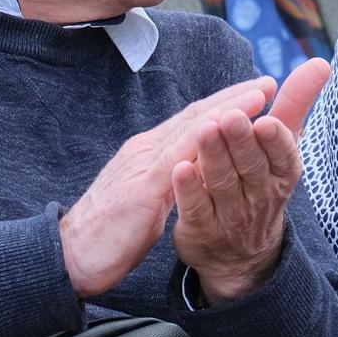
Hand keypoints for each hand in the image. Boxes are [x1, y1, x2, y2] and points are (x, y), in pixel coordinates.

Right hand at [59, 77, 275, 297]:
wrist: (69, 255)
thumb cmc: (106, 232)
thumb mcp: (143, 200)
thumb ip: (162, 182)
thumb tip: (183, 173)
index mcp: (148, 154)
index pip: (191, 122)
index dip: (224, 105)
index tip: (255, 93)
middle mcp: (146, 151)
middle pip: (196, 116)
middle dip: (234, 97)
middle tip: (268, 81)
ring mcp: (143, 165)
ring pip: (191, 129)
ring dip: (227, 109)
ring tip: (259, 93)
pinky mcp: (142, 188)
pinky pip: (176, 159)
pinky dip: (202, 141)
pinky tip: (223, 129)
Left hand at [172, 58, 330, 303]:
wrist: (240, 254)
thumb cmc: (260, 182)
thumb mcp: (281, 147)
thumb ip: (296, 104)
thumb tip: (321, 62)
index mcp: (281, 173)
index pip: (283, 157)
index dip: (276, 141)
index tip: (268, 121)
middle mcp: (259, 195)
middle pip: (250, 167)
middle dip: (241, 142)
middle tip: (231, 118)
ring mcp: (230, 215)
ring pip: (222, 183)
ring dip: (213, 157)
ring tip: (204, 131)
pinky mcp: (201, 228)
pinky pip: (196, 208)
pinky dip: (188, 189)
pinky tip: (178, 168)